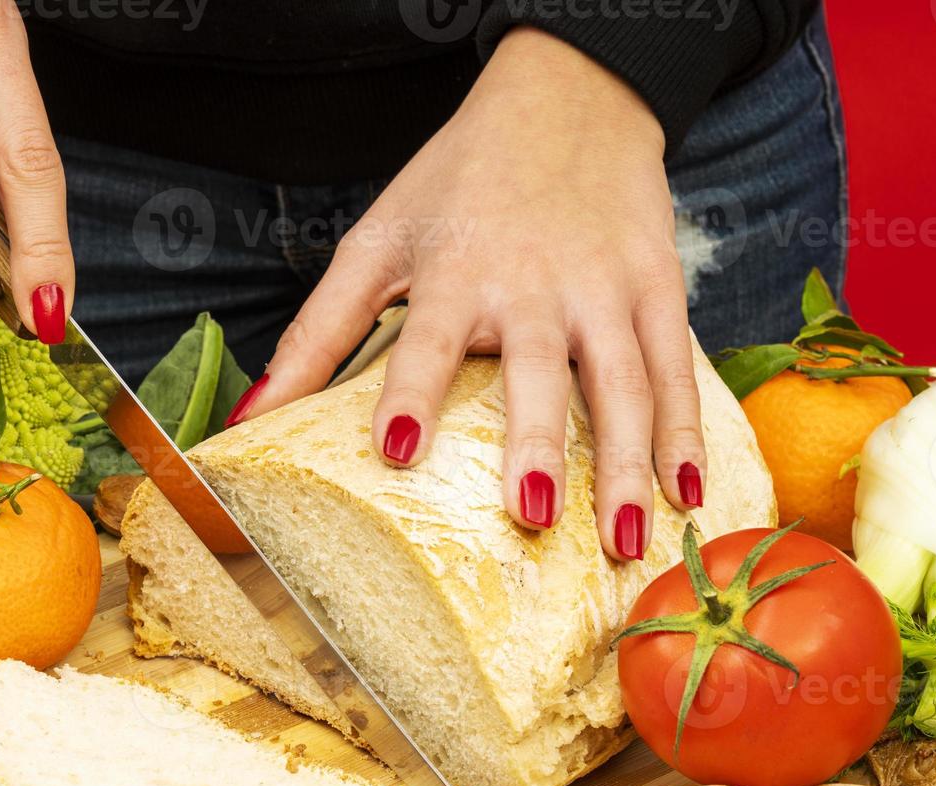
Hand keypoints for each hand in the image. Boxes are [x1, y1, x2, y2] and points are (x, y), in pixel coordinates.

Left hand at [231, 27, 702, 560]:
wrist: (569, 98)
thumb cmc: (456, 183)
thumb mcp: (377, 241)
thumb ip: (318, 332)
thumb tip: (249, 418)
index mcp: (455, 269)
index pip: (428, 336)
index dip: (413, 389)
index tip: (397, 446)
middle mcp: (533, 281)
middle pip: (538, 370)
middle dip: (537, 442)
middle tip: (532, 517)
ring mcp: (603, 286)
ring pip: (621, 381)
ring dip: (625, 461)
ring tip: (622, 538)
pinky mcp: (657, 286)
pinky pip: (675, 365)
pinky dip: (686, 428)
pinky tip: (686, 491)